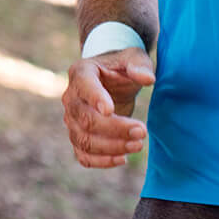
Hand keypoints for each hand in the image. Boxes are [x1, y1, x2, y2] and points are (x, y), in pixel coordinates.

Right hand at [61, 48, 153, 167]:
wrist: (112, 79)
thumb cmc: (122, 66)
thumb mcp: (133, 58)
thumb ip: (140, 65)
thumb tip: (148, 80)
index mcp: (81, 72)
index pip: (84, 86)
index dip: (95, 99)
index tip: (112, 110)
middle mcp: (70, 97)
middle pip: (85, 119)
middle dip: (114, 129)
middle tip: (142, 131)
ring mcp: (71, 119)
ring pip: (83, 140)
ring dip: (111, 147)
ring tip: (138, 145)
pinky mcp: (78, 136)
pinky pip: (82, 154)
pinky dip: (101, 161)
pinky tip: (122, 158)